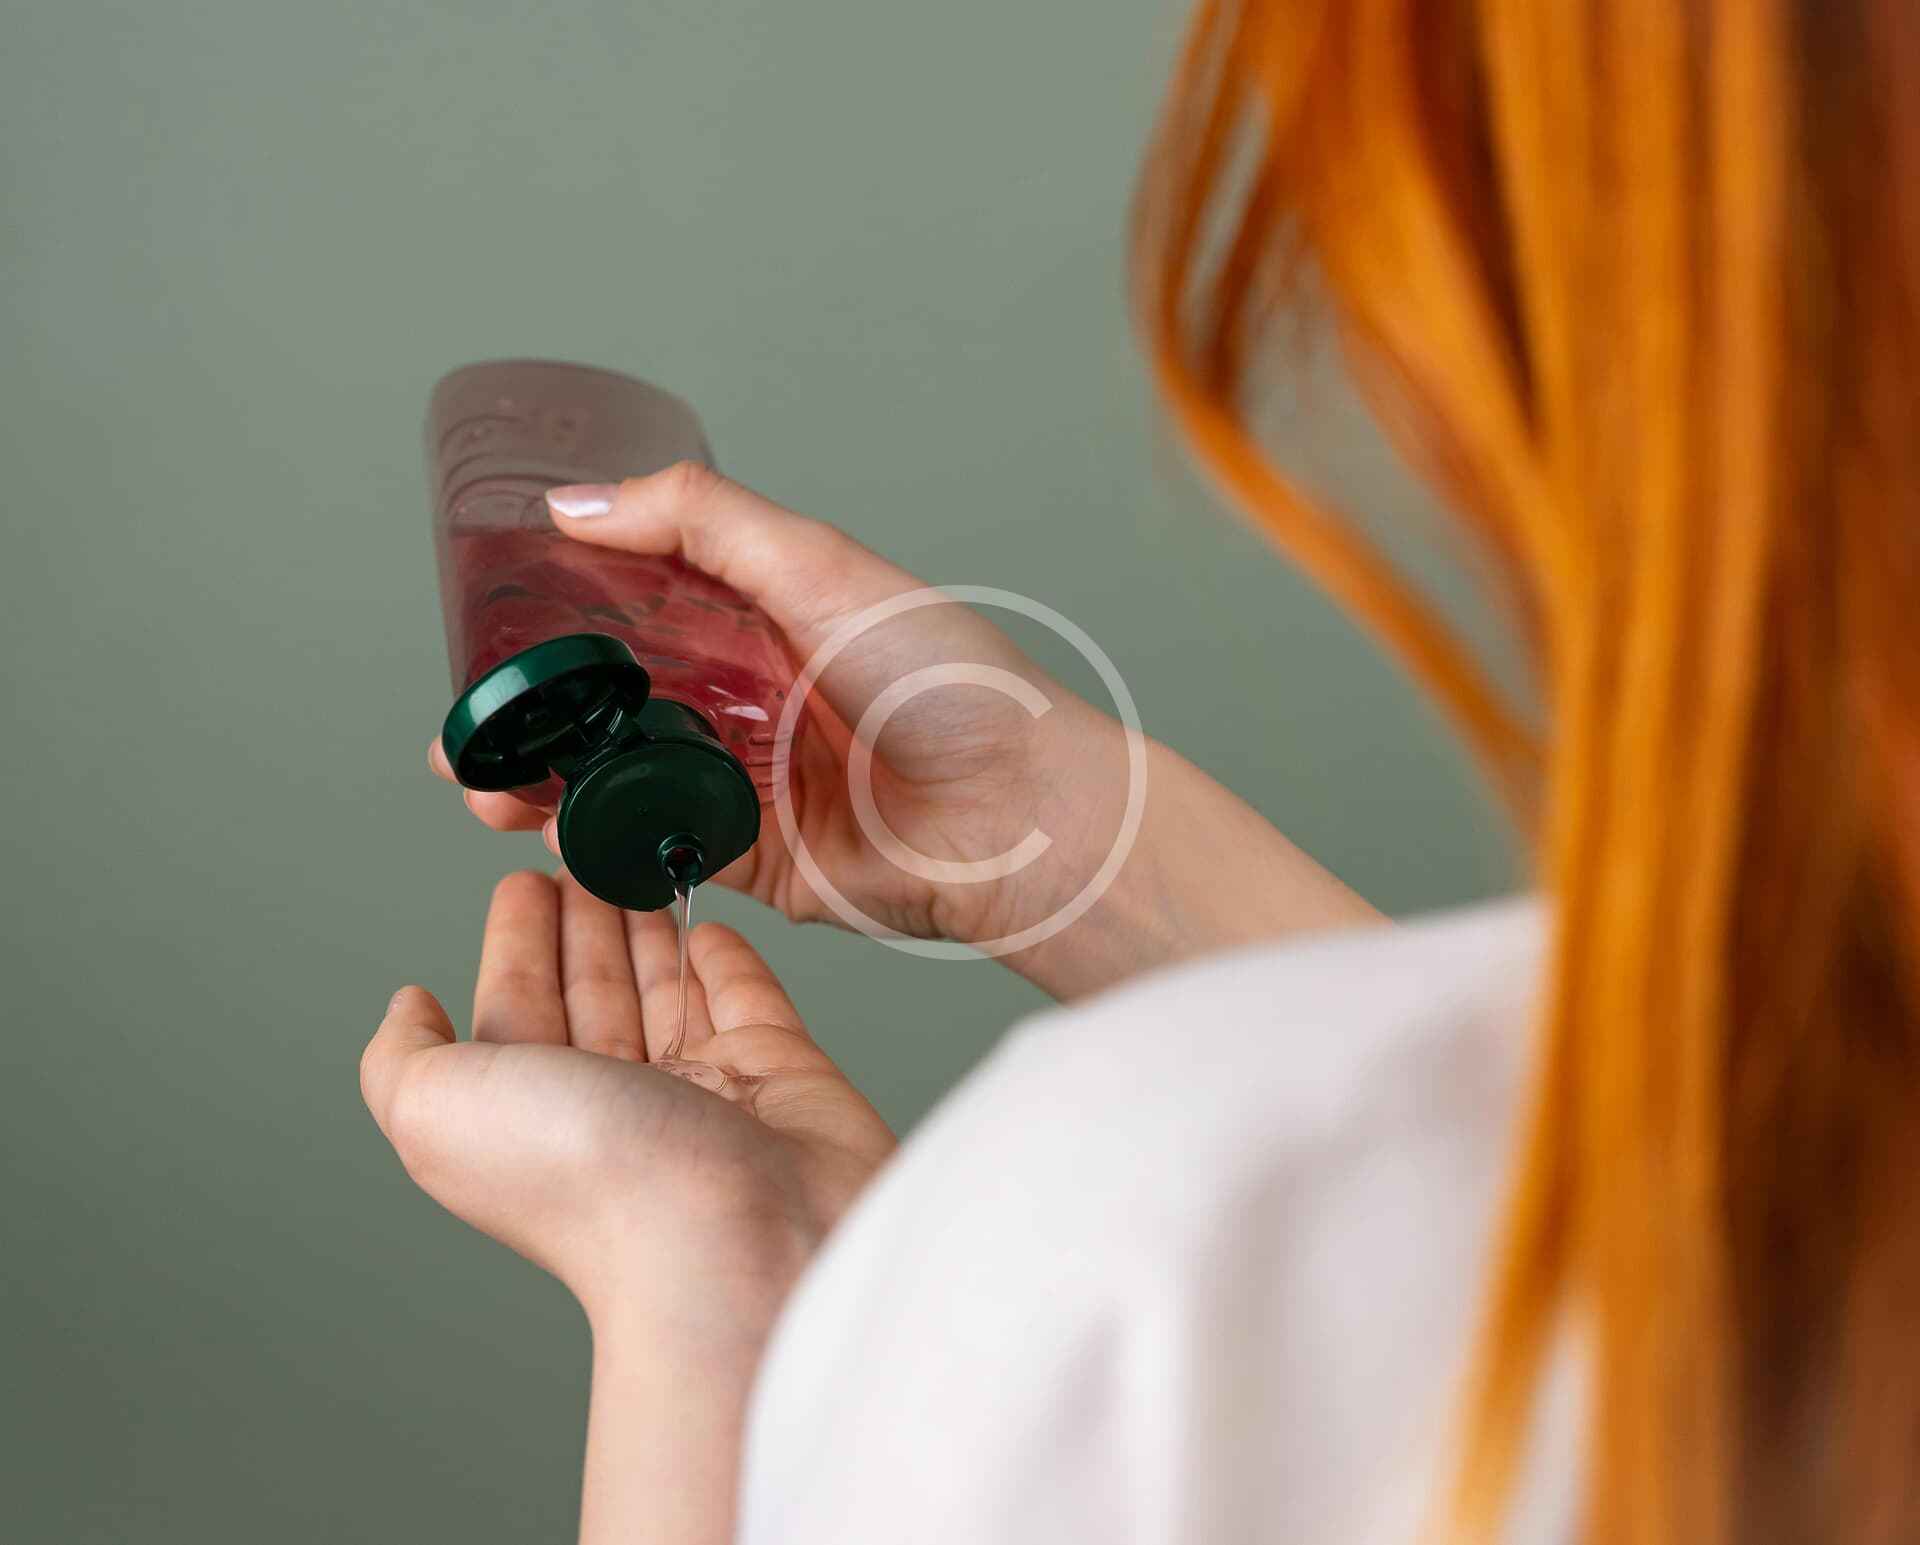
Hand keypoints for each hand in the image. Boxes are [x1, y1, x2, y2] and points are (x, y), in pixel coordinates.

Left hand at [360, 870, 893, 1542]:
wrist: (736, 1238)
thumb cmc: (592, 1182)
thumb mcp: (437, 1109)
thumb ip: (400, 1057)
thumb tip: (407, 1007)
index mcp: (529, 1108)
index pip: (515, 1004)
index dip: (515, 941)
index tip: (522, 882)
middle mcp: (611, 1104)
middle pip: (592, 992)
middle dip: (583, 922)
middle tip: (587, 855)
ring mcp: (701, 1092)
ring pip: (665, 989)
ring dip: (649, 927)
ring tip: (642, 868)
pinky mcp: (781, 1076)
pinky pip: (747, 1001)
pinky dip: (725, 959)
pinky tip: (709, 927)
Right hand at [437, 464, 1378, 999]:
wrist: (1018, 814)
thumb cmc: (950, 683)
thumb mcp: (820, 564)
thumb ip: (699, 521)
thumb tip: (575, 504)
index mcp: (764, 617)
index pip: (636, 605)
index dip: (558, 617)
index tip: (486, 628)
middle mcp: (749, 696)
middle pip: (614, 701)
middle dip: (533, 715)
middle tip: (465, 728)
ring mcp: (748, 779)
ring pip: (620, 776)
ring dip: (544, 782)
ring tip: (480, 784)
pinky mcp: (755, 856)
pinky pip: (657, 846)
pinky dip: (601, 840)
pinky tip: (550, 831)